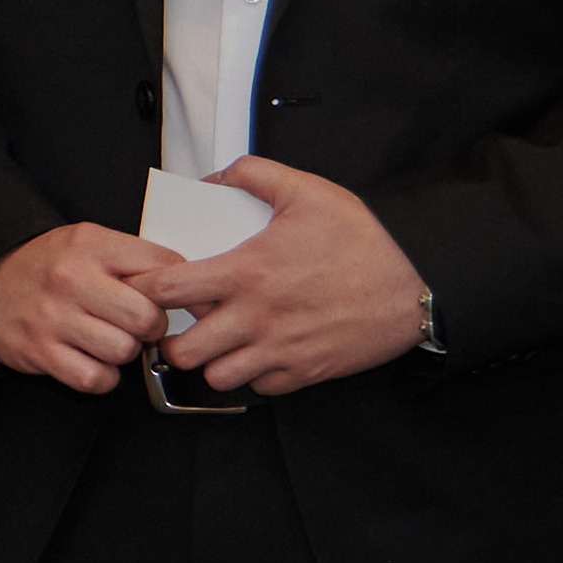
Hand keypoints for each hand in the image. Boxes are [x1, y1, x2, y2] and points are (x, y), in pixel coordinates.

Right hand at [0, 222, 182, 392]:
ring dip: (122, 352)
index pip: (165, 266)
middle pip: (147, 318)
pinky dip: (100, 376)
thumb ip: (136, 261)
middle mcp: (71, 278)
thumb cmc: (48, 268)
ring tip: (105, 338)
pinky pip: (95, 378)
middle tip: (135, 324)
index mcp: (90, 245)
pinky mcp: (39, 350)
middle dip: (150, 327)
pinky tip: (90, 359)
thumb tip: (198, 293)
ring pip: (124, 351)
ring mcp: (53, 316)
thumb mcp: (88, 245)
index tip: (184, 304)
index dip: (183, 292)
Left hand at [157, 161, 429, 394]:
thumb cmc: (366, 240)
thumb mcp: (308, 191)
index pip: (167, 291)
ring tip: (214, 340)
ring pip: (217, 377)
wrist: (420, 286)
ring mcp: (282, 351)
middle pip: (182, 350)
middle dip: (170, 338)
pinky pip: (260, 387)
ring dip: (209, 361)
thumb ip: (254, 175)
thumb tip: (217, 178)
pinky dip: (250, 375)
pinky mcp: (308, 372)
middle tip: (175, 322)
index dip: (145, 290)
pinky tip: (255, 351)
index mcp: (247, 273)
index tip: (143, 286)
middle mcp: (257, 318)